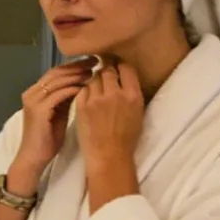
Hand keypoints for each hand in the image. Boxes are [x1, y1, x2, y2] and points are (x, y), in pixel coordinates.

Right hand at [10, 60, 89, 193]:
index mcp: (35, 92)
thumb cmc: (48, 139)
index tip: (93, 61)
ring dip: (77, 75)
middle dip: (77, 66)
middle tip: (96, 61)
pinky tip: (87, 87)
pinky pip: (58, 94)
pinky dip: (73, 89)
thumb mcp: (59, 113)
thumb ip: (67, 98)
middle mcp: (31, 93)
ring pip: (58, 81)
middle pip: (56, 73)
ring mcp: (33, 101)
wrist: (34, 157)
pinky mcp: (38, 110)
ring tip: (94, 72)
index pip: (56, 72)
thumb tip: (84, 83)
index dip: (74, 65)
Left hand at [74, 56, 144, 207]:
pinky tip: (87, 96)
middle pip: (107, 69)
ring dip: (94, 79)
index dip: (120, 65)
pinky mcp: (82, 106)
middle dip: (105, 68)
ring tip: (95, 85)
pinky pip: (82, 89)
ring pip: (93, 78)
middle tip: (103, 70)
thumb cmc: (127, 136)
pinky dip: (84, 90)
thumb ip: (131, 92)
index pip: (126, 67)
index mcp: (133, 95)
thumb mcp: (138, 111)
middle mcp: (115, 94)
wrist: (109, 155)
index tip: (116, 66)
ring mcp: (96, 99)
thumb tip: (124, 77)